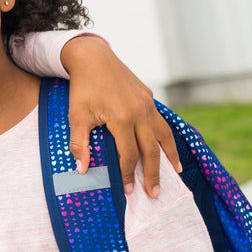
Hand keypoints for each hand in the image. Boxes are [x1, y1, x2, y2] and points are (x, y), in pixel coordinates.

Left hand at [62, 35, 181, 197]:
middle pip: (151, 150)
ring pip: (163, 135)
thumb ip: (79, 143)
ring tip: (174, 173)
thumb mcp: (76, 116)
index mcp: (122, 118)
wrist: (92, 58)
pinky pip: (161, 122)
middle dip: (152, 174)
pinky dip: (166, 137)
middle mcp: (140, 112)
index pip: (129, 154)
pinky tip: (167, 147)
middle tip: (154, 193)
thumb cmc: (82, 88)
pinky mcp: (149, 97)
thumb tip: (82, 170)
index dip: (128, 174)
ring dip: (169, 156)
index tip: (129, 191)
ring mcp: (147, 104)